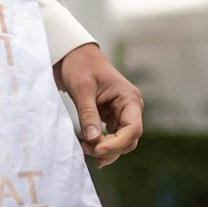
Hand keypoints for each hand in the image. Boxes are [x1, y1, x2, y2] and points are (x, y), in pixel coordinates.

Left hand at [54, 44, 143, 167]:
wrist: (74, 57)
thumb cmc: (81, 66)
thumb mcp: (82, 89)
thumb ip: (88, 114)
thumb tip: (92, 139)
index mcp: (129, 98)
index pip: (133, 128)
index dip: (117, 143)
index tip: (97, 149)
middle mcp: (130, 108)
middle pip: (129, 139)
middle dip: (109, 148)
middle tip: (86, 149)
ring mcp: (122, 114)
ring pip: (121, 142)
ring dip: (105, 149)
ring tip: (84, 148)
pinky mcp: (112, 118)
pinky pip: (112, 138)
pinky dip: (101, 145)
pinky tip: (88, 147)